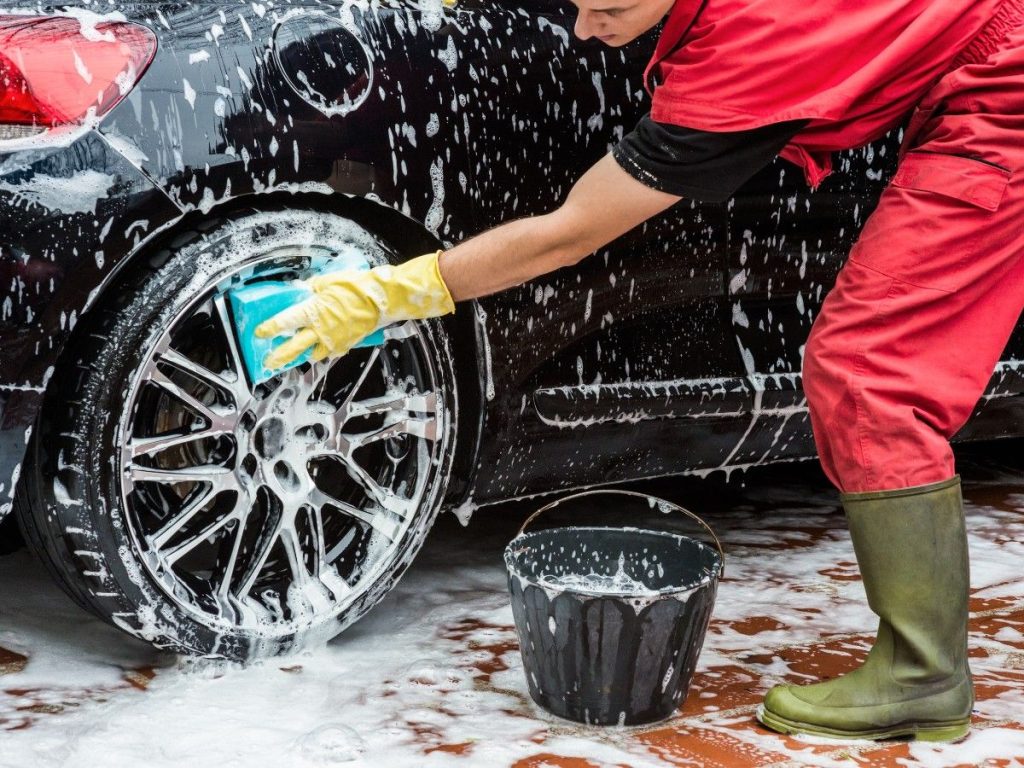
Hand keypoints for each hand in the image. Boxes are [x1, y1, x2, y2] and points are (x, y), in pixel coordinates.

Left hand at [255, 251, 454, 369]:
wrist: (382, 299)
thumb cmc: (357, 287)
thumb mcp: (329, 281)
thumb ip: (313, 288)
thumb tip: (304, 290)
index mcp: (313, 311)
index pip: (285, 322)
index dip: (270, 329)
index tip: (260, 333)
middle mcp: (321, 329)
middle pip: (294, 347)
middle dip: (280, 356)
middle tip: (269, 362)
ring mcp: (334, 339)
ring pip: (314, 353)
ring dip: (305, 354)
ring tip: (298, 355)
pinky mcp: (347, 344)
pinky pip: (332, 351)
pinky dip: (326, 350)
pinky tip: (324, 347)